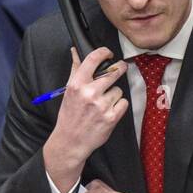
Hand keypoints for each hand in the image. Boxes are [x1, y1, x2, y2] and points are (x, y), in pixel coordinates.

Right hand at [44, 47, 128, 191]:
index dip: (105, 52)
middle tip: (119, 69)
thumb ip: (75, 70)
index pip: (94, 59)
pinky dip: (119, 106)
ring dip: (114, 95)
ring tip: (103, 103)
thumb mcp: (69, 91)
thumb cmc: (69, 116)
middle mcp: (90, 93)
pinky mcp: (112, 117)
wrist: (71, 141)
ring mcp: (101, 106)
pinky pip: (124, 103)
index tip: (109, 54)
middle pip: (114, 72)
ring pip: (118, 90)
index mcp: (77, 85)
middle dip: (119, 69)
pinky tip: (108, 111)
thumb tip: (75, 51)